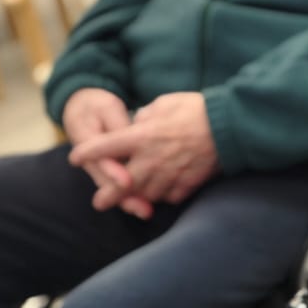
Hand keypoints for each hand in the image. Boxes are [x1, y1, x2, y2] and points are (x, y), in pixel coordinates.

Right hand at [61, 86, 153, 219]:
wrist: (81, 108)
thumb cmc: (97, 106)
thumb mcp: (106, 108)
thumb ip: (117, 123)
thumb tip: (129, 135)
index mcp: (85, 140)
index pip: (101, 160)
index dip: (114, 172)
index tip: (127, 181)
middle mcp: (90, 159)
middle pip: (107, 182)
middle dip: (125, 197)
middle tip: (142, 209)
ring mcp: (98, 167)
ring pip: (113, 188)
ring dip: (129, 200)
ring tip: (146, 212)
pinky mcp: (108, 170)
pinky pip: (118, 186)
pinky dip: (132, 195)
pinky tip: (147, 204)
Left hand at [68, 90, 218, 207]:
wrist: (231, 126)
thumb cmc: (197, 110)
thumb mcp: (165, 103)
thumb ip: (146, 116)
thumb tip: (138, 123)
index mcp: (142, 136)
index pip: (104, 147)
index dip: (86, 153)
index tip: (75, 158)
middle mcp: (151, 160)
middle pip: (120, 185)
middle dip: (107, 196)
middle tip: (100, 203)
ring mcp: (169, 176)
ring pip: (144, 195)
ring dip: (137, 196)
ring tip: (133, 197)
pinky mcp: (186, 186)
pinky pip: (169, 197)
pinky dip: (164, 195)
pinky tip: (164, 190)